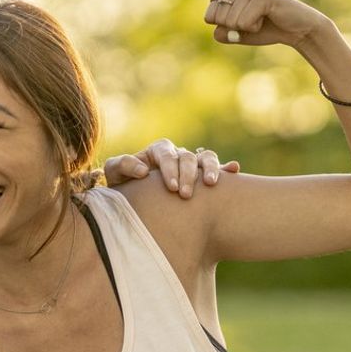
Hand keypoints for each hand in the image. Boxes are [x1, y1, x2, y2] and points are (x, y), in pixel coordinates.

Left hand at [102, 141, 239, 198]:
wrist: (136, 199)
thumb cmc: (124, 186)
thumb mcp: (116, 174)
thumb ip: (123, 166)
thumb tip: (143, 171)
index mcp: (157, 152)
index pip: (166, 153)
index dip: (169, 168)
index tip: (171, 187)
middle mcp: (176, 155)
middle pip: (187, 157)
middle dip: (188, 174)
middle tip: (185, 195)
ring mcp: (191, 165)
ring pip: (206, 157)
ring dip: (211, 168)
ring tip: (211, 184)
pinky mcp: (202, 177)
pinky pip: (218, 167)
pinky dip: (227, 168)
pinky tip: (234, 169)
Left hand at [205, 0, 332, 50]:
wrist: (297, 29)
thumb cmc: (265, 28)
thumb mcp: (236, 33)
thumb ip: (222, 33)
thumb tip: (217, 30)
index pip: (209, 17)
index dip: (227, 27)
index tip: (245, 20)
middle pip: (219, 19)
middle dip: (237, 27)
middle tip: (256, 19)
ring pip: (231, 21)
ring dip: (248, 27)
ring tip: (263, 17)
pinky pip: (243, 23)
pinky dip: (255, 27)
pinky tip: (268, 16)